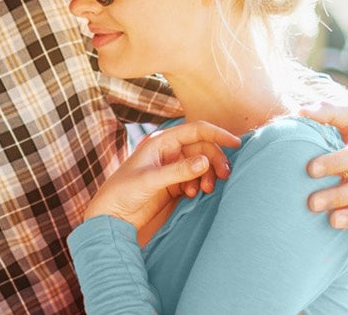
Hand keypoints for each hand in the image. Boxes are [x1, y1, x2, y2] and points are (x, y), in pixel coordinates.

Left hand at [84, 121, 240, 230]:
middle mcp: (169, 152)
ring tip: (206, 190)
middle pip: (204, 148)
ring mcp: (173, 168)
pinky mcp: (175, 185)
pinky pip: (197, 180)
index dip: (217, 134)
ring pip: (202, 165)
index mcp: (162, 142)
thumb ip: (178, 171)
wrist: (111, 216)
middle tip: (223, 177)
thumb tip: (206, 161)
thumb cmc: (122, 193)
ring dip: (209, 176)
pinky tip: (192, 196)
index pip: (196, 130)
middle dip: (215, 161)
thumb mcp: (150, 180)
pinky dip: (200, 186)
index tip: (236, 144)